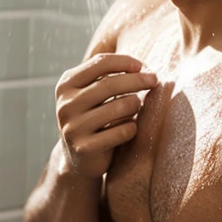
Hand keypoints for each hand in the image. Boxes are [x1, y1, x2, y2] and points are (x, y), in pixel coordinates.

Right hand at [56, 53, 157, 178]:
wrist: (78, 159)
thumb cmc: (92, 117)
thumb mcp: (90, 93)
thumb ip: (106, 76)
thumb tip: (140, 67)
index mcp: (66, 85)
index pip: (99, 63)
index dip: (124, 61)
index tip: (142, 66)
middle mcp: (66, 105)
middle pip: (109, 84)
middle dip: (137, 80)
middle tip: (154, 80)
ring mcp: (73, 127)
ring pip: (118, 108)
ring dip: (135, 104)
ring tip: (137, 105)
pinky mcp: (85, 148)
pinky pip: (122, 131)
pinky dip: (132, 127)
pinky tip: (130, 127)